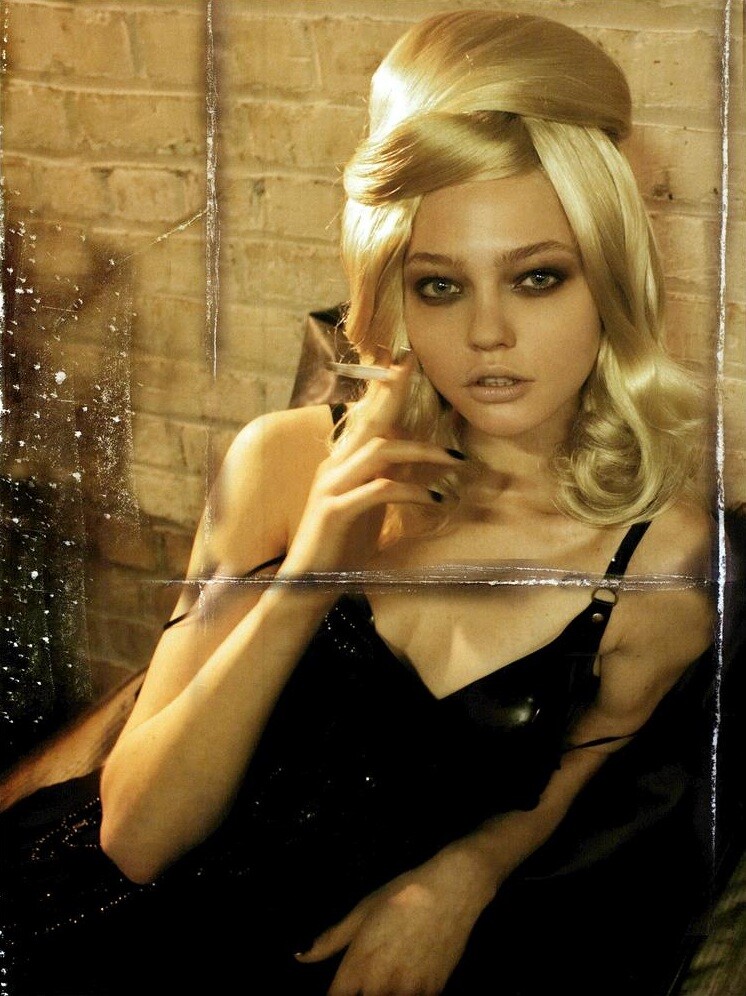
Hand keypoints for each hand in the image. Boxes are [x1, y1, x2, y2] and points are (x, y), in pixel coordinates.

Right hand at [282, 355, 461, 575]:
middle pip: (371, 421)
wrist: (304, 586)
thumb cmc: (339, 547)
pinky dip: (412, 492)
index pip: (366, 419)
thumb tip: (418, 460)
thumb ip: (387, 479)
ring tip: (455, 462)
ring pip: (380, 452)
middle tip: (423, 372)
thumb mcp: (369, 507)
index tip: (406, 365)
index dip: (385, 391)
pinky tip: (436, 501)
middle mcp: (333, 467)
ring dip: (422, 453)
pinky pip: (379, 490)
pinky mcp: (334, 511)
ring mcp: (330, 486)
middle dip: (396, 394)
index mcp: (341, 463)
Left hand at [295, 847, 496, 994]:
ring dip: (384, 994)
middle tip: (363, 984)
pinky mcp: (434, 993)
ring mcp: (409, 992)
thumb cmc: (401, 894)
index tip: (339, 993)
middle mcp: (380, 985)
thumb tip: (301, 957)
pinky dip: (408, 995)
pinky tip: (408, 980)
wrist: (452, 889)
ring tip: (385, 980)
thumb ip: (330, 940)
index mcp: (358, 964)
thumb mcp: (362, 911)